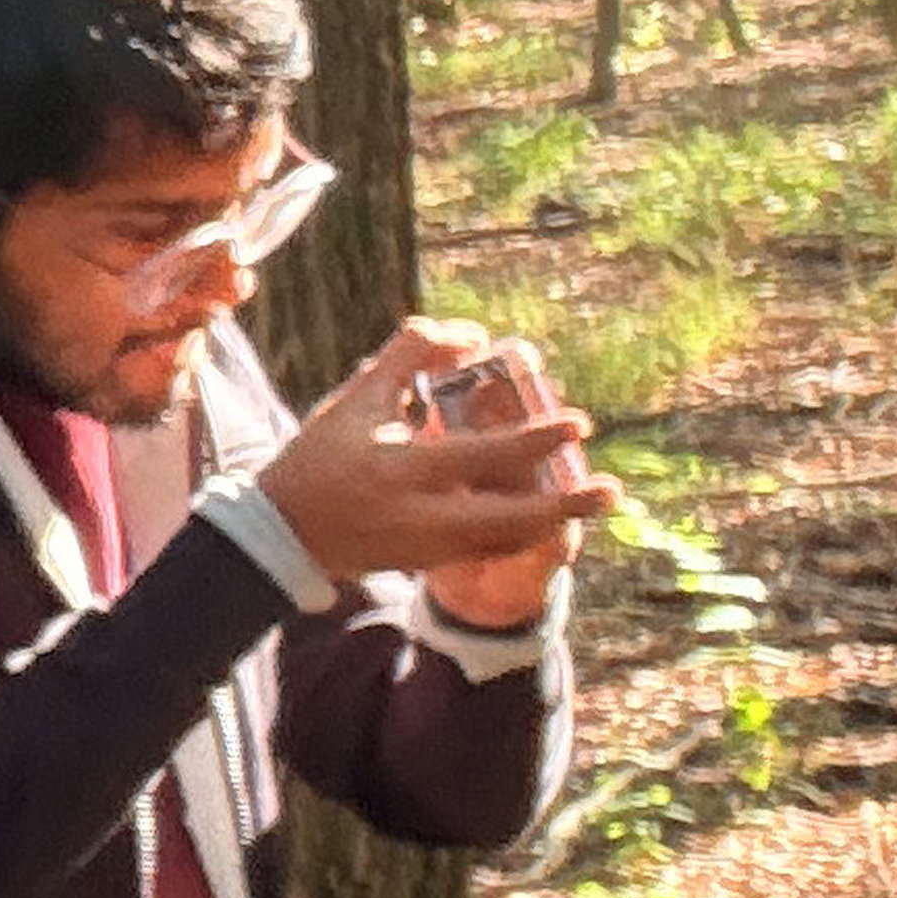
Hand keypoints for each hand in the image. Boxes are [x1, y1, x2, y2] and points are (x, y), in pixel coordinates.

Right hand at [257, 320, 612, 616]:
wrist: (285, 529)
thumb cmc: (322, 454)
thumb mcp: (359, 396)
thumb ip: (411, 353)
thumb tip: (472, 334)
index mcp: (395, 468)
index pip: (477, 455)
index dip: (531, 439)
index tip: (578, 424)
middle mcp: (414, 515)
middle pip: (505, 521)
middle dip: (563, 506)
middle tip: (611, 490)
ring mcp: (423, 546)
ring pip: (504, 542)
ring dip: (554, 523)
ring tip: (596, 501)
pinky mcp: (427, 563)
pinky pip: (489, 551)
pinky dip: (522, 533)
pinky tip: (551, 516)